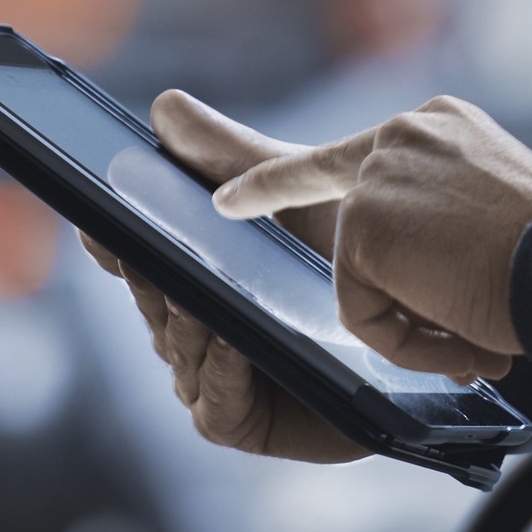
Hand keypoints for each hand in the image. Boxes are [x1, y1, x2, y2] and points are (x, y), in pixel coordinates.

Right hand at [80, 90, 360, 462]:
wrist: (427, 315)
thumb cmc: (356, 250)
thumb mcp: (293, 191)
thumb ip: (230, 153)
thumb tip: (164, 109)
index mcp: (195, 272)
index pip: (138, 258)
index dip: (116, 241)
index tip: (103, 221)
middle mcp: (196, 326)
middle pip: (153, 305)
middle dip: (153, 279)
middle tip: (153, 252)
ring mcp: (216, 377)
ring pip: (177, 351)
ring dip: (186, 322)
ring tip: (199, 294)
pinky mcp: (242, 421)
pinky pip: (212, 403)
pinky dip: (218, 369)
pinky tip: (232, 339)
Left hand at [213, 95, 531, 382]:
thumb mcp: (496, 219)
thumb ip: (437, 224)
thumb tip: (400, 274)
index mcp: (442, 130)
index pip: (353, 153)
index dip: (285, 176)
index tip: (230, 191)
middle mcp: (405, 134)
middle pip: (312, 176)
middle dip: (259, 187)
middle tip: (216, 189)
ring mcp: (379, 174)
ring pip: (354, 271)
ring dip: (409, 319)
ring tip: (474, 331)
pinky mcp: (362, 223)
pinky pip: (360, 311)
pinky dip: (407, 341)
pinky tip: (461, 335)